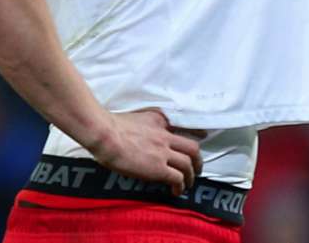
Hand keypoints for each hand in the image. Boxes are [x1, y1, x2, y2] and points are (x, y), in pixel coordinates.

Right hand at [89, 109, 205, 195]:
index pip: (184, 126)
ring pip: (188, 164)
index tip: (203, 135)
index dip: (196, 132)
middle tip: (198, 168)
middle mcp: (166, 136)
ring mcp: (163, 153)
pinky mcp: (158, 168)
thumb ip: (148, 123)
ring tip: (189, 184)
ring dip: (191, 176)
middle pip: (192, 148)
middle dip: (198, 160)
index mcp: (160, 121)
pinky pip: (177, 178)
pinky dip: (180, 185)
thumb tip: (146, 132)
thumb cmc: (111, 126)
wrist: (105, 134)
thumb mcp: (137, 117)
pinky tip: (177, 191)